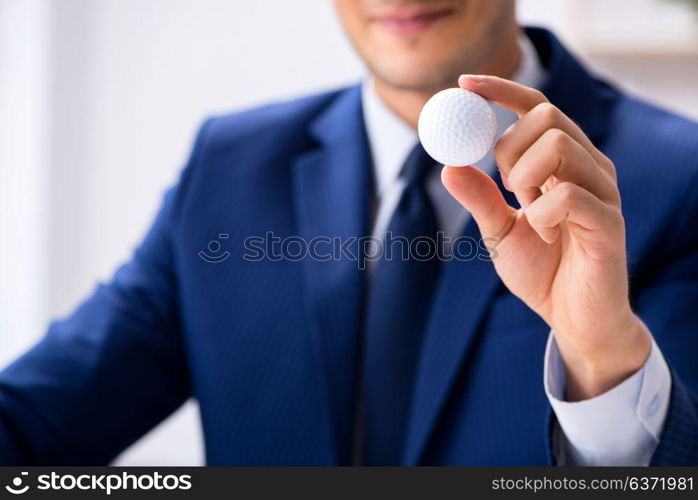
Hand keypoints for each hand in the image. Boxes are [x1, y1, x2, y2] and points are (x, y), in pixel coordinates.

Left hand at [442, 75, 650, 400]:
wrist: (573, 318)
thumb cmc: (542, 270)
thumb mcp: (499, 231)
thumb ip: (479, 198)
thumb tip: (448, 166)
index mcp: (564, 162)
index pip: (538, 106)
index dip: (502, 90)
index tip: (463, 85)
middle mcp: (589, 166)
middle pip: (547, 116)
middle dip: (509, 148)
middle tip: (508, 186)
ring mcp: (603, 191)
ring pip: (559, 146)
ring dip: (526, 179)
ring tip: (530, 213)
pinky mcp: (609, 222)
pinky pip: (568, 196)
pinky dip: (542, 214)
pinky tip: (546, 235)